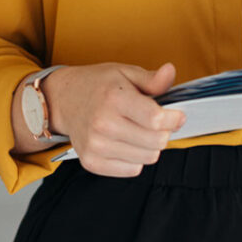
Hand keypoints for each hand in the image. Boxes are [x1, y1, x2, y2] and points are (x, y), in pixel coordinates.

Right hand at [43, 62, 186, 176]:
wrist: (64, 99)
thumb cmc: (98, 84)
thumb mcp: (125, 72)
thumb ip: (151, 78)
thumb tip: (170, 71)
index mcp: (114, 98)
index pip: (156, 119)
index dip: (174, 119)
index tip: (178, 115)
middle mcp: (103, 123)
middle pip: (156, 141)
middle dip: (164, 132)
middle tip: (157, 122)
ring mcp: (96, 145)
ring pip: (147, 158)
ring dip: (150, 146)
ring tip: (140, 131)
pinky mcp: (92, 162)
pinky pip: (132, 170)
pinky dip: (136, 158)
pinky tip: (127, 142)